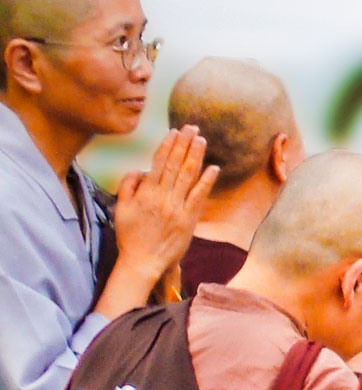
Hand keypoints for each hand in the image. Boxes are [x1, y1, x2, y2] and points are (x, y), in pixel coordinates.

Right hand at [105, 126, 215, 290]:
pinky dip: (206, 181)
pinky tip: (213, 168)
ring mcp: (177, 207)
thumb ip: (128, 187)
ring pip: (188, 176)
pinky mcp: (189, 219)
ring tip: (201, 140)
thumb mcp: (121, 209)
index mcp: (146, 192)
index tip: (175, 131)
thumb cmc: (130, 236)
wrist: (143, 261)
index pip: (159, 162)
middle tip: (192, 128)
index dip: (169, 145)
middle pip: (176, 164)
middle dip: (184, 144)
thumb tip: (138, 170)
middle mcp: (162, 197)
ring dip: (196, 156)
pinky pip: (199, 196)